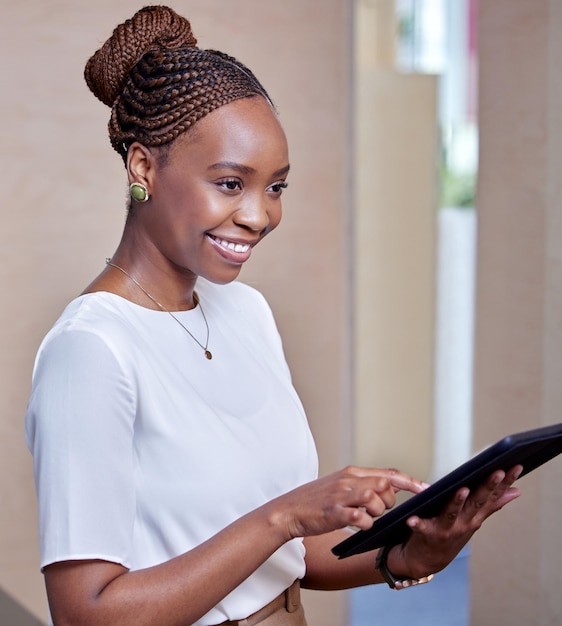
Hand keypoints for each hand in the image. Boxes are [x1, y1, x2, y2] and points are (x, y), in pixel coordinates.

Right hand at [273, 466, 428, 541]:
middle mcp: (349, 480)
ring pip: (375, 498)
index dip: (410, 482)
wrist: (288, 511)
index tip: (427, 489)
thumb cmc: (317, 501)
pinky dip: (365, 523)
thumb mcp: (340, 486)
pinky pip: (360, 517)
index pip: (388, 473)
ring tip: (367, 518)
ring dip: (377, 512)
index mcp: (352, 472)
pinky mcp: (333, 512)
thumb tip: (386, 491)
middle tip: (380, 511)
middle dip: (390, 501)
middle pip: (385, 485)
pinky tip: (359, 526)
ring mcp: (341, 495)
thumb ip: (362, 486)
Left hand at [389, 464, 522, 578]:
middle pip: (477, 503)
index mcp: (475, 517)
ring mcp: (446, 530)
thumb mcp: (475, 520)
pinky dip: (418, 523)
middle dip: (488, 487)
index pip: (493, 497)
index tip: (516, 467)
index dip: (505, 483)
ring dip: (457, 502)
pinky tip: (412, 518)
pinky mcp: (426, 534)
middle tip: (497, 471)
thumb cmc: (451, 534)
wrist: (428, 561)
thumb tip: (516, 491)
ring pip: (452, 514)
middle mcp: (464, 524)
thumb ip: (492, 504)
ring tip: (462, 489)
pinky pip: (422, 528)